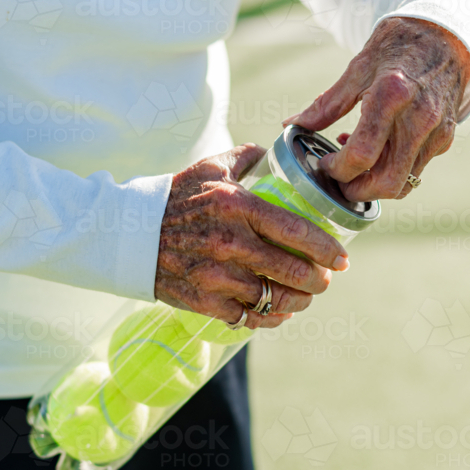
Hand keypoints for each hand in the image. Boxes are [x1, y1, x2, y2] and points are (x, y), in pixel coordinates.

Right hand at [155, 144, 349, 329]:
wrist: (128, 234)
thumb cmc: (173, 198)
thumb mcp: (209, 168)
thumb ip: (245, 157)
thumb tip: (273, 152)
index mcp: (235, 206)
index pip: (294, 230)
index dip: (324, 248)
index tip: (341, 258)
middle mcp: (229, 242)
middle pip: (290, 270)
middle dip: (317, 280)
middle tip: (325, 280)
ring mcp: (216, 276)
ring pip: (273, 298)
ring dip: (297, 301)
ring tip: (305, 297)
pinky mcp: (204, 300)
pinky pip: (248, 317)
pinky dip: (269, 317)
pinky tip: (279, 312)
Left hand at [285, 17, 469, 201]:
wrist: (445, 36)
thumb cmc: (397, 47)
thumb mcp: (358, 68)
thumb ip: (326, 104)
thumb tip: (292, 126)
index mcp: (392, 96)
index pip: (361, 155)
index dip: (337, 169)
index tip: (324, 163)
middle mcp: (419, 119)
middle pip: (386, 182)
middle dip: (357, 191)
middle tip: (338, 182)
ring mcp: (436, 132)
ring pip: (404, 184)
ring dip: (375, 185)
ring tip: (356, 165)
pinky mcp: (444, 139)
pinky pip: (415, 170)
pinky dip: (392, 171)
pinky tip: (378, 151)